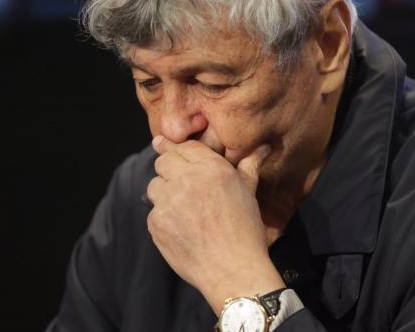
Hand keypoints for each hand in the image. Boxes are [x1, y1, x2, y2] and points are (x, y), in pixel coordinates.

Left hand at [146, 136, 285, 314]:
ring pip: (154, 186)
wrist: (233, 270)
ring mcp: (168, 202)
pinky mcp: (156, 224)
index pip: (184, 147)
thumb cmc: (246, 231)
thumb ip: (249, 166)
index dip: (176, 147)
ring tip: (183, 208)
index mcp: (212, 168)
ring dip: (164, 192)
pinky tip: (182, 228)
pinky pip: (153, 212)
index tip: (163, 144)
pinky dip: (164, 218)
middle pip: (163, 161)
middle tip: (180, 182)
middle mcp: (187, 180)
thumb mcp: (249, 193)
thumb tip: (261, 147)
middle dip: (169, 168)